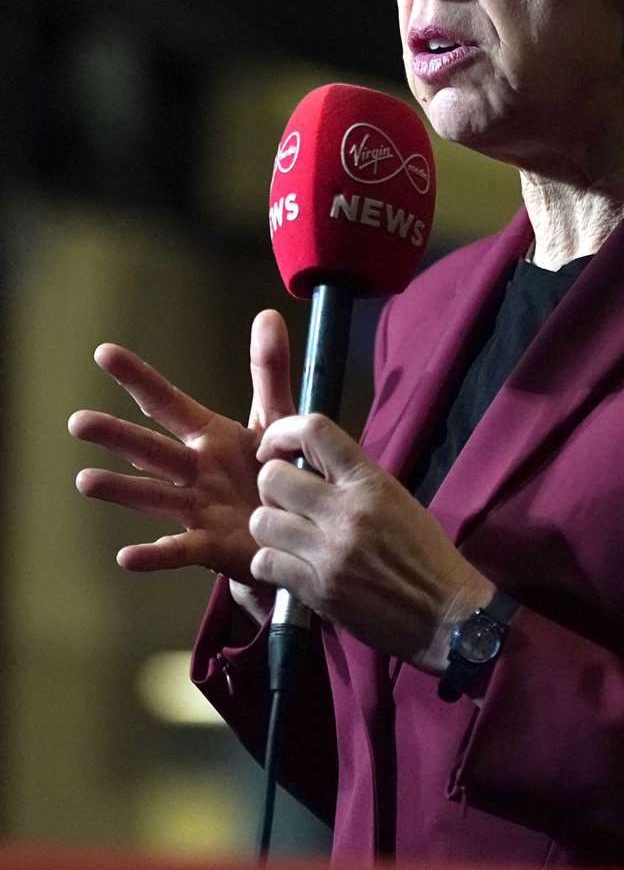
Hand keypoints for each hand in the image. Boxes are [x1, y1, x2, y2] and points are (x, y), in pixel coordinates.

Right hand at [69, 311, 293, 602]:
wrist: (300, 531)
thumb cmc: (279, 472)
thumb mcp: (279, 418)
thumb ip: (269, 371)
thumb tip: (268, 313)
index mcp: (208, 437)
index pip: (167, 402)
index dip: (139, 377)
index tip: (104, 352)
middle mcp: (194, 471)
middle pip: (150, 449)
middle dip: (116, 435)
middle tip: (78, 422)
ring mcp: (198, 508)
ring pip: (154, 496)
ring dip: (121, 489)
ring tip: (85, 480)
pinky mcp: (211, 545)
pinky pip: (179, 550)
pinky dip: (155, 555)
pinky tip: (126, 557)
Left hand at [251, 413, 492, 675]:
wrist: (446, 615)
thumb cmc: (427, 556)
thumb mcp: (397, 501)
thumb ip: (353, 483)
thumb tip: (309, 470)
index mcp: (371, 483)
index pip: (315, 430)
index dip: (281, 432)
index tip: (274, 450)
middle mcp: (346, 511)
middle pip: (273, 477)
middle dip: (271, 488)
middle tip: (286, 504)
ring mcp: (329, 552)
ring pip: (262, 522)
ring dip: (270, 528)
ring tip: (289, 538)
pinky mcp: (317, 589)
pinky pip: (265, 563)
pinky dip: (271, 564)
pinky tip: (290, 568)